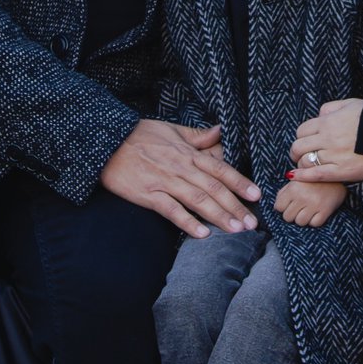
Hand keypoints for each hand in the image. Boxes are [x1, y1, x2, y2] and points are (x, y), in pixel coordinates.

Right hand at [100, 120, 258, 238]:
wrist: (106, 143)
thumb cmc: (138, 135)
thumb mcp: (170, 129)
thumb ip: (197, 135)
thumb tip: (219, 131)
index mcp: (188, 152)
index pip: (220, 169)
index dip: (240, 182)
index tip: (256, 195)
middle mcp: (180, 168)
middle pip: (214, 189)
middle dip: (235, 206)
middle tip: (252, 223)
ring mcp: (164, 182)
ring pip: (197, 201)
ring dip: (219, 216)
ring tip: (236, 230)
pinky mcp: (148, 195)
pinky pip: (171, 211)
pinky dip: (188, 222)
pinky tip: (202, 234)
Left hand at [275, 177, 346, 225]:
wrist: (336, 176)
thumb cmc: (312, 180)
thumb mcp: (296, 181)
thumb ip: (283, 192)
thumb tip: (277, 206)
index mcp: (293, 188)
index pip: (278, 207)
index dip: (283, 207)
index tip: (290, 204)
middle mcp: (302, 197)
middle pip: (288, 217)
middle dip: (292, 214)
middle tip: (299, 207)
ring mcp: (314, 204)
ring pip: (300, 222)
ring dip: (303, 218)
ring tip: (308, 210)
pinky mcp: (326, 210)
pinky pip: (314, 224)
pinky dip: (315, 220)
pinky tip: (316, 212)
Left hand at [289, 96, 362, 184]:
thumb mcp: (350, 104)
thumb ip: (331, 108)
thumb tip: (319, 115)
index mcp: (328, 122)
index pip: (302, 131)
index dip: (301, 137)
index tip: (304, 142)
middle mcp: (327, 138)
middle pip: (298, 147)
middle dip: (296, 152)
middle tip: (299, 155)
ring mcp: (333, 156)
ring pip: (305, 162)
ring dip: (301, 164)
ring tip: (304, 166)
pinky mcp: (341, 171)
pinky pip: (315, 175)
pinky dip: (302, 176)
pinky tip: (295, 177)